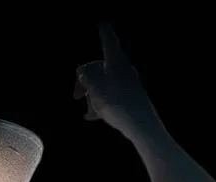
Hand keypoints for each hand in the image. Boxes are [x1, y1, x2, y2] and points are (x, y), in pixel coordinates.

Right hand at [74, 23, 163, 138]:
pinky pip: (111, 97)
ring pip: (104, 85)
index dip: (104, 33)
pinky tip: (92, 117)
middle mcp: (124, 69)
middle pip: (101, 68)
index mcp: (115, 61)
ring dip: (93, 96)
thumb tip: (85, 72)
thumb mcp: (92, 83)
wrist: (139, 123)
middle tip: (77, 96)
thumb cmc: (115, 100)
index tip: (103, 24)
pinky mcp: (130, 98)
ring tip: (88, 112)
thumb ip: (85, 72)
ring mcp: (128, 84)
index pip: (108, 41)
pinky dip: (100, 104)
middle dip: (87, 81)